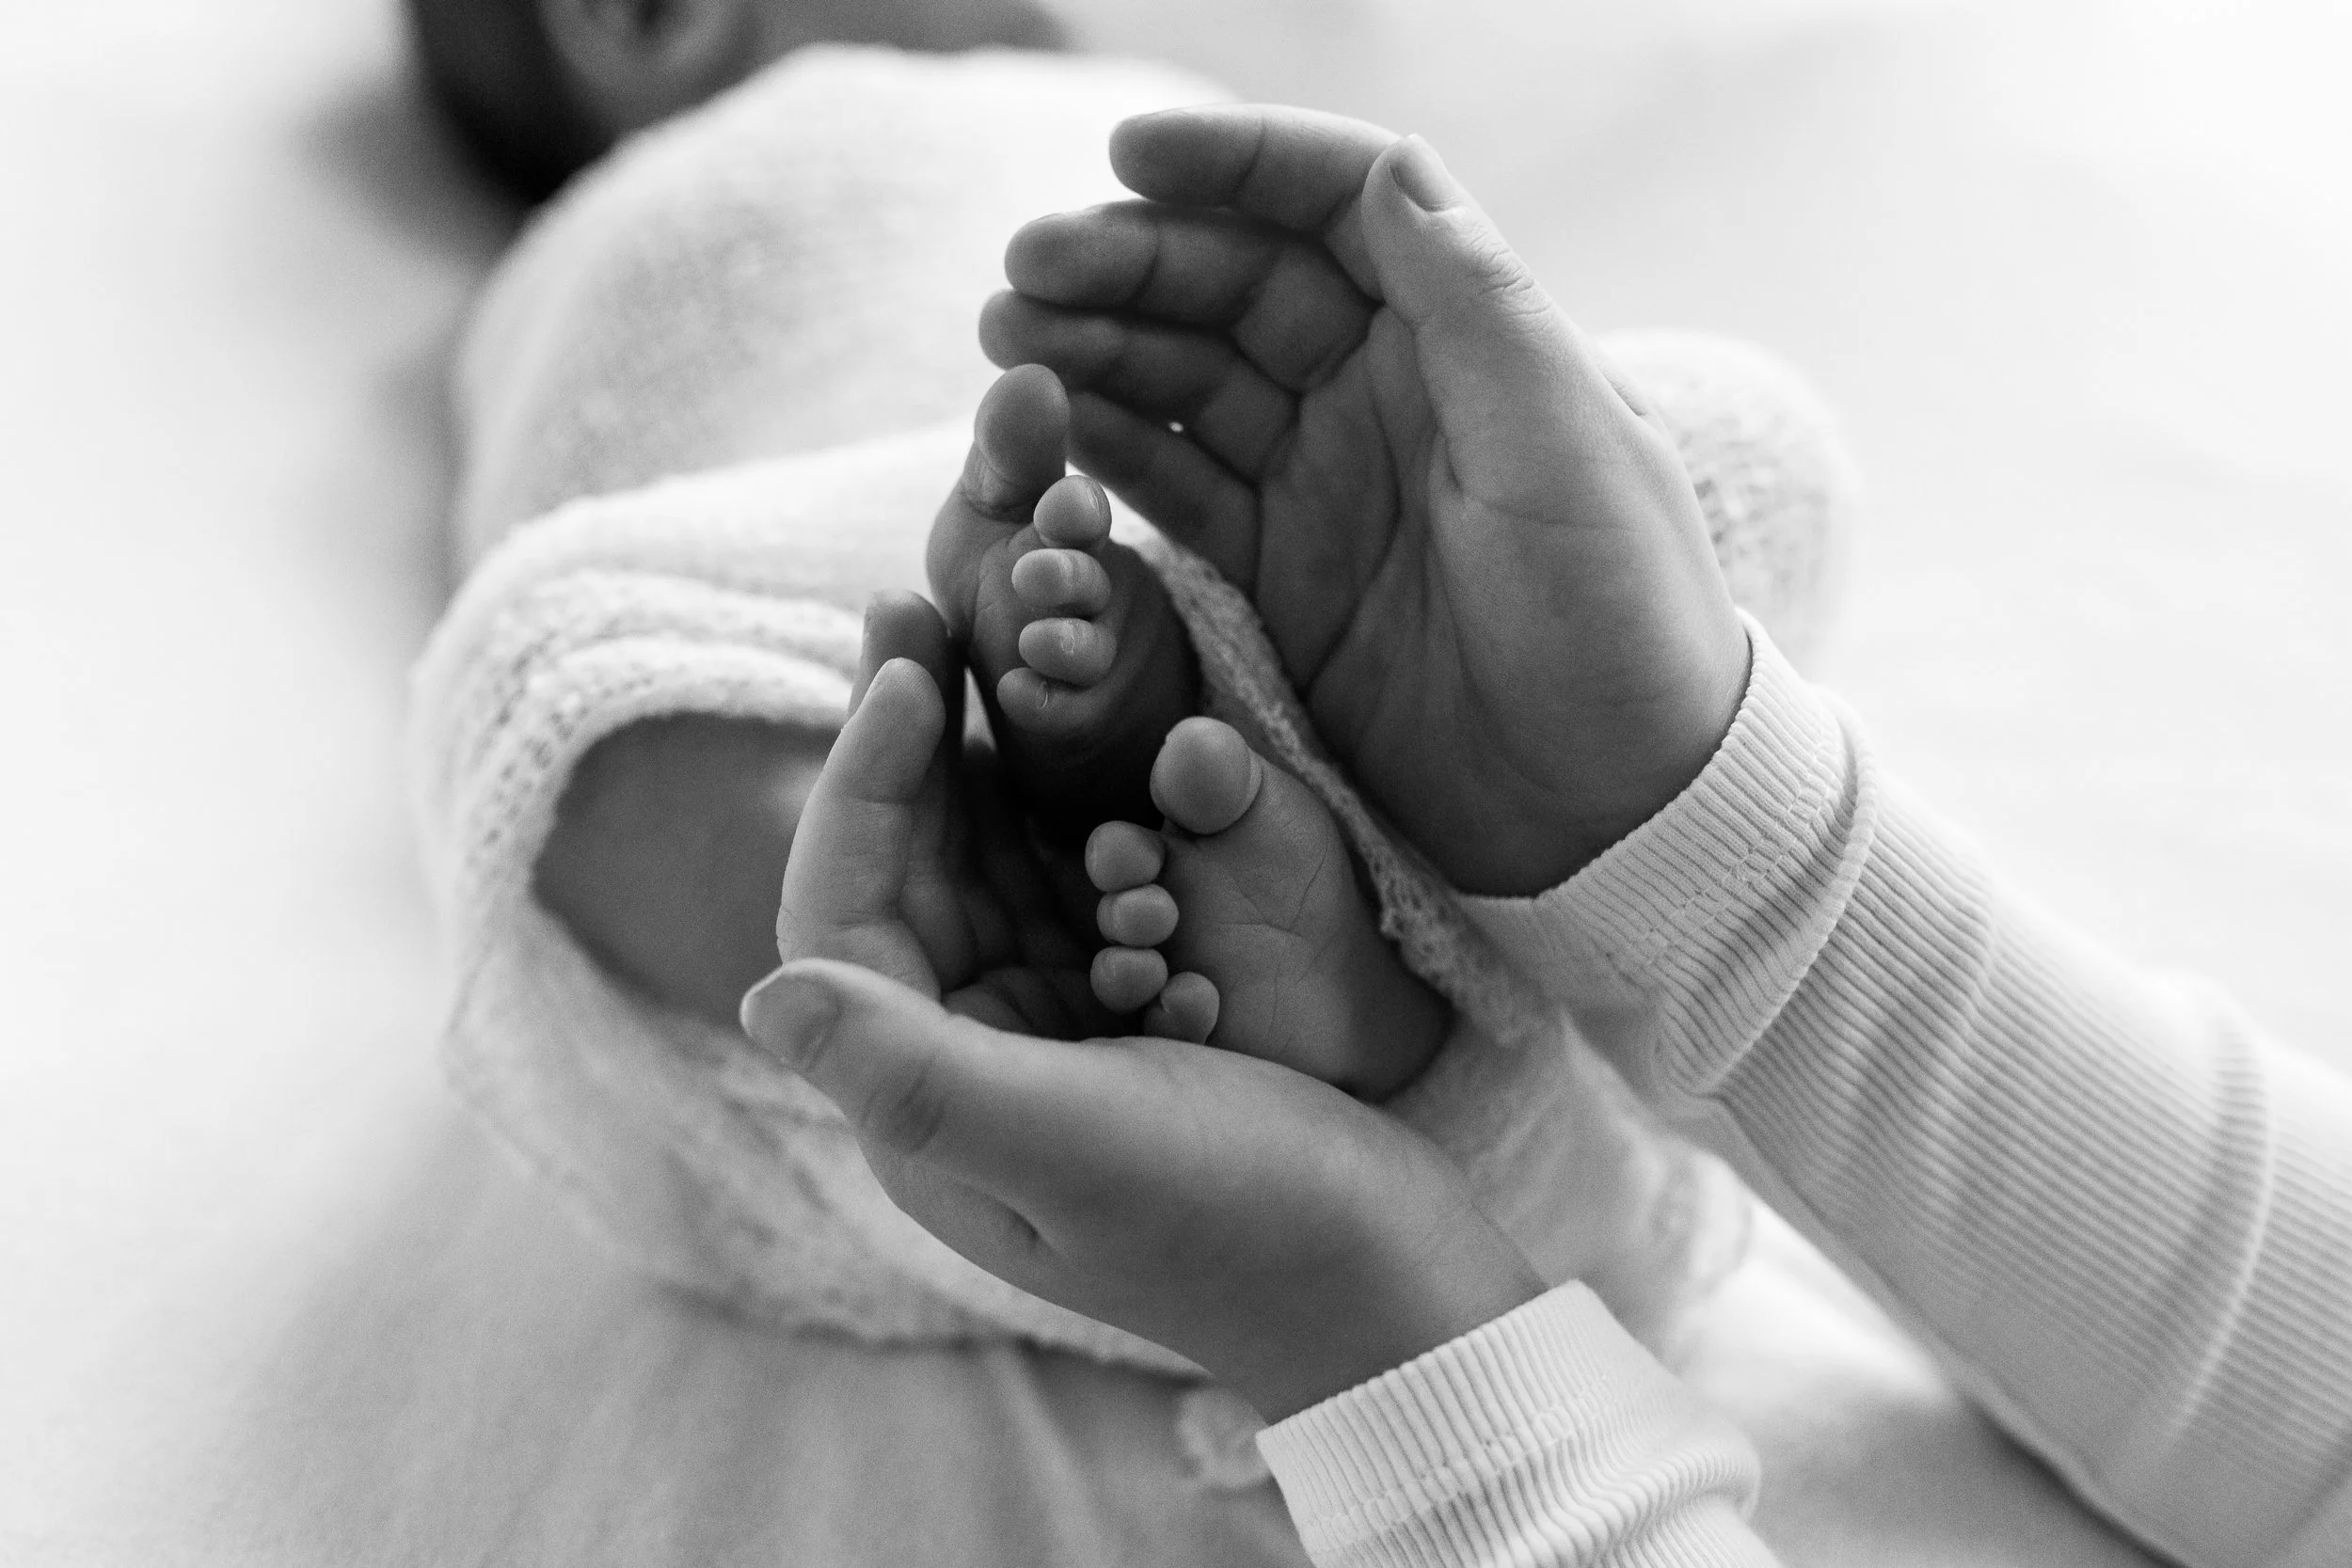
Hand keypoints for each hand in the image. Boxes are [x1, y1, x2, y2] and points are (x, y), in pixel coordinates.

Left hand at [750, 604, 1541, 1419]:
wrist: (1393, 1289)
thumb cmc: (1248, 1228)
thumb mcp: (1082, 1151)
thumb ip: (923, 1079)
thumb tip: (764, 994)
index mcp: (926, 1110)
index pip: (839, 919)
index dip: (859, 785)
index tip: (905, 668)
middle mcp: (964, 1060)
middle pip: (901, 869)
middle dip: (907, 738)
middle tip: (922, 597)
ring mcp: (1042, 1027)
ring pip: (980, 857)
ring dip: (977, 748)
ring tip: (983, 623)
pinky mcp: (1121, 1004)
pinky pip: (1065, 872)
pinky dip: (1063, 790)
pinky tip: (1077, 706)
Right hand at [982, 107, 1751, 894]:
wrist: (1613, 812)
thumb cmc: (1619, 624)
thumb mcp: (1565, 455)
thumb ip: (1477, 309)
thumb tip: (1392, 168)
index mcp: (1462, 339)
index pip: (1336, 206)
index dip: (1234, 165)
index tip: (1128, 153)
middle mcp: (1383, 393)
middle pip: (1234, 285)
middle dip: (1127, 261)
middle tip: (1023, 270)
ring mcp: (1323, 484)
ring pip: (1186, 379)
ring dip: (1095, 348)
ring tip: (1005, 343)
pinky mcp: (1278, 578)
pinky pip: (1174, 492)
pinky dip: (1107, 455)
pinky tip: (1045, 438)